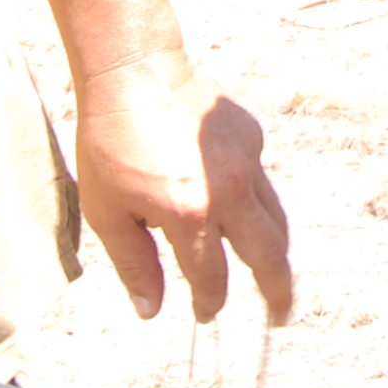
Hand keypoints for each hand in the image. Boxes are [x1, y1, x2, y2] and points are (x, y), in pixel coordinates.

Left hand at [72, 46, 295, 325]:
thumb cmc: (110, 143)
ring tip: (276, 274)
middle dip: (277, 292)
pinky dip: (254, 203)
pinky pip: (260, 182)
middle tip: (280, 315)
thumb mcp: (108, 214)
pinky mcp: (252, 138)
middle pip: (268, 256)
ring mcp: (247, 163)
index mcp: (190, 216)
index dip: (208, 303)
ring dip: (277, 251)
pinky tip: (233, 204)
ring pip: (276, 219)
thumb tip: (152, 310)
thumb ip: (135, 265)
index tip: (203, 314)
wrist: (135, 72)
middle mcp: (228, 193)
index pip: (211, 279)